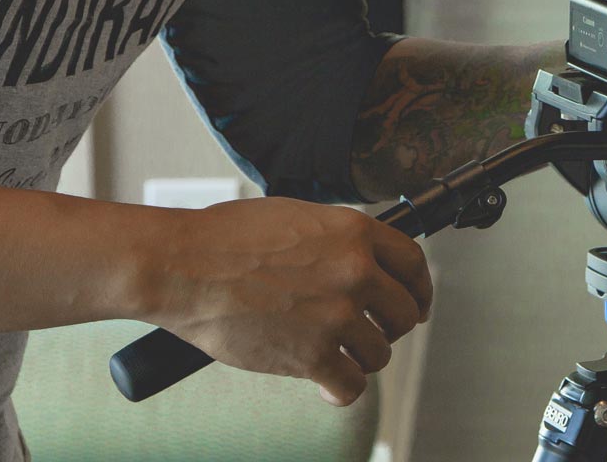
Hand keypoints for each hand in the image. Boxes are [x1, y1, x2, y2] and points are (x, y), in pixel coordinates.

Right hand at [150, 198, 431, 406]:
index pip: (414, 263)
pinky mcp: (312, 355)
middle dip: (392, 326)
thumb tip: (359, 260)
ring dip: (362, 357)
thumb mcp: (299, 217)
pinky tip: (327, 383)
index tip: (416, 302)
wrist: (186, 266)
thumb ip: (337, 240)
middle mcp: (355, 272)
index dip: (419, 287)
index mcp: (354, 231)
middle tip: (373, 331)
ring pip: (380, 352)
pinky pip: (351, 385)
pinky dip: (341, 389)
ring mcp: (336, 315)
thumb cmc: (228, 238)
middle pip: (405, 312)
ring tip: (338, 353)